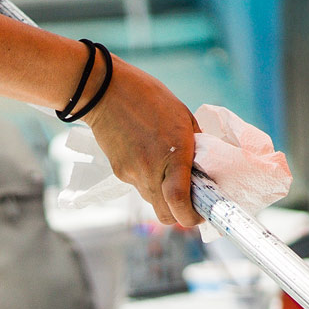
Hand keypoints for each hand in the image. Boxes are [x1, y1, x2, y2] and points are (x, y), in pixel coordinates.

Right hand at [85, 57, 201, 227]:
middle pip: (165, 215)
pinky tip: (147, 156)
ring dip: (164, 195)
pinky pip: (139, 185)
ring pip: (152, 201)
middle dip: (179, 215)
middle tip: (188, 201)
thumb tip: (202, 166)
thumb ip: (194, 145)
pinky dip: (148, 179)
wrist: (105, 91)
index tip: (201, 213)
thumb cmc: (148, 97)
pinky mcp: (119, 172)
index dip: (191, 216)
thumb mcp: (183, 117)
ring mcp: (132, 174)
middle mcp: (151, 170)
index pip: (179, 202)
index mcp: (174, 154)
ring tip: (166, 169)